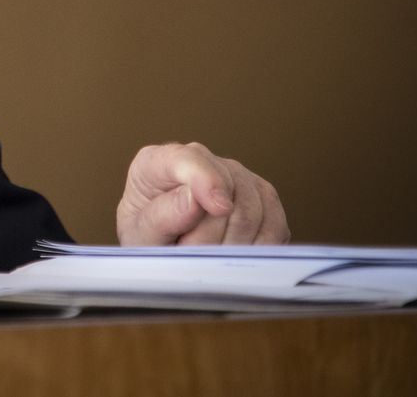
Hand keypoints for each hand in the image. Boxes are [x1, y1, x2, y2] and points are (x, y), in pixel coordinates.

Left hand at [115, 142, 288, 245]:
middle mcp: (201, 161)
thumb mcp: (140, 237)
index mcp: (157, 163)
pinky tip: (236, 257)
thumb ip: (160, 218)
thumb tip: (194, 199)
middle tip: (191, 254)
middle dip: (213, 235)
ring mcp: (235, 177)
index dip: (207, 180)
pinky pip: (275, 224)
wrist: (166, 252)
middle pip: (229, 192)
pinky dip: (259, 248)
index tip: (219, 208)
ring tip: (207, 256)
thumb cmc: (149, 242)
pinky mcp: (262, 200)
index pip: (188, 159)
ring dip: (234, 245)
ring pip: (256, 210)